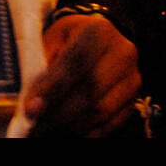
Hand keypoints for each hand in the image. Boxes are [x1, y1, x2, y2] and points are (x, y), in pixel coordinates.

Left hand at [25, 14, 140, 136]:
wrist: (100, 39)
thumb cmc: (70, 38)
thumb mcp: (54, 39)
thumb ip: (43, 64)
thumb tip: (32, 102)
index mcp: (98, 32)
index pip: (74, 63)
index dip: (52, 89)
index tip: (31, 109)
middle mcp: (122, 53)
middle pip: (89, 90)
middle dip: (59, 114)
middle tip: (36, 127)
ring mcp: (132, 78)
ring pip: (101, 111)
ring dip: (72, 127)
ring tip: (47, 132)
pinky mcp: (133, 99)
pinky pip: (111, 123)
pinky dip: (88, 132)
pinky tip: (68, 134)